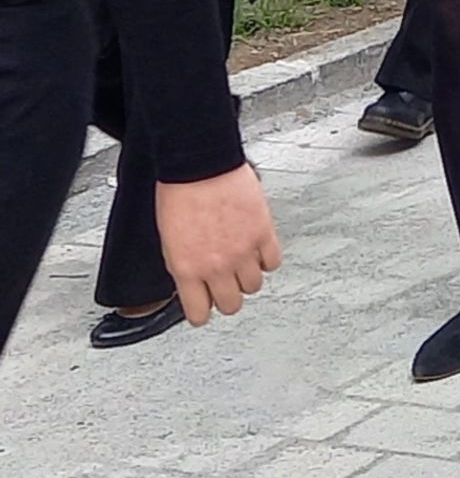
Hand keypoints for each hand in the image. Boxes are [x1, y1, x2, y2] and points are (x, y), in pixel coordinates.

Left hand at [155, 163, 281, 325]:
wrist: (200, 162)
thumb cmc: (179, 192)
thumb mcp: (169, 239)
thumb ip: (184, 267)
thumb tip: (192, 281)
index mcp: (187, 270)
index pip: (199, 314)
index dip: (202, 311)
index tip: (205, 305)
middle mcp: (216, 266)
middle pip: (231, 305)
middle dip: (227, 296)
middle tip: (225, 283)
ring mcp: (242, 251)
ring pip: (254, 286)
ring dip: (247, 277)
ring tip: (242, 262)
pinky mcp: (262, 233)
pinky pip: (272, 262)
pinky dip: (266, 259)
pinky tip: (257, 249)